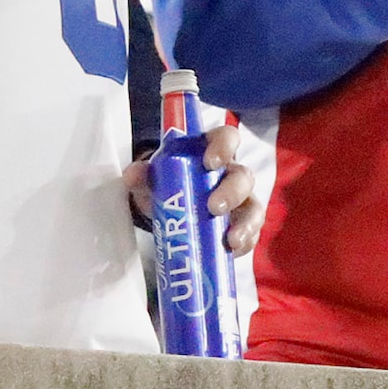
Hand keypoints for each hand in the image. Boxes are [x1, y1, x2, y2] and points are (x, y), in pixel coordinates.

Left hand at [123, 123, 264, 255]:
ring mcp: (241, 199)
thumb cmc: (168, 182)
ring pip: (254, 207)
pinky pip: (251, 232)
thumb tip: (133, 174)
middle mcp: (232, 172)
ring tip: (231, 240)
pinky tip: (232, 250)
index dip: (223, 147)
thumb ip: (142, 174)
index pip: (227, 137)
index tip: (210, 162)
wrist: (170, 206)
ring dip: (245, 223)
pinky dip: (245, 242)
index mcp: (212, 151)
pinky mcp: (243, 223)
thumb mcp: (152, 177)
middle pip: (244, 176)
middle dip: (232, 192)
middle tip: (213, 207)